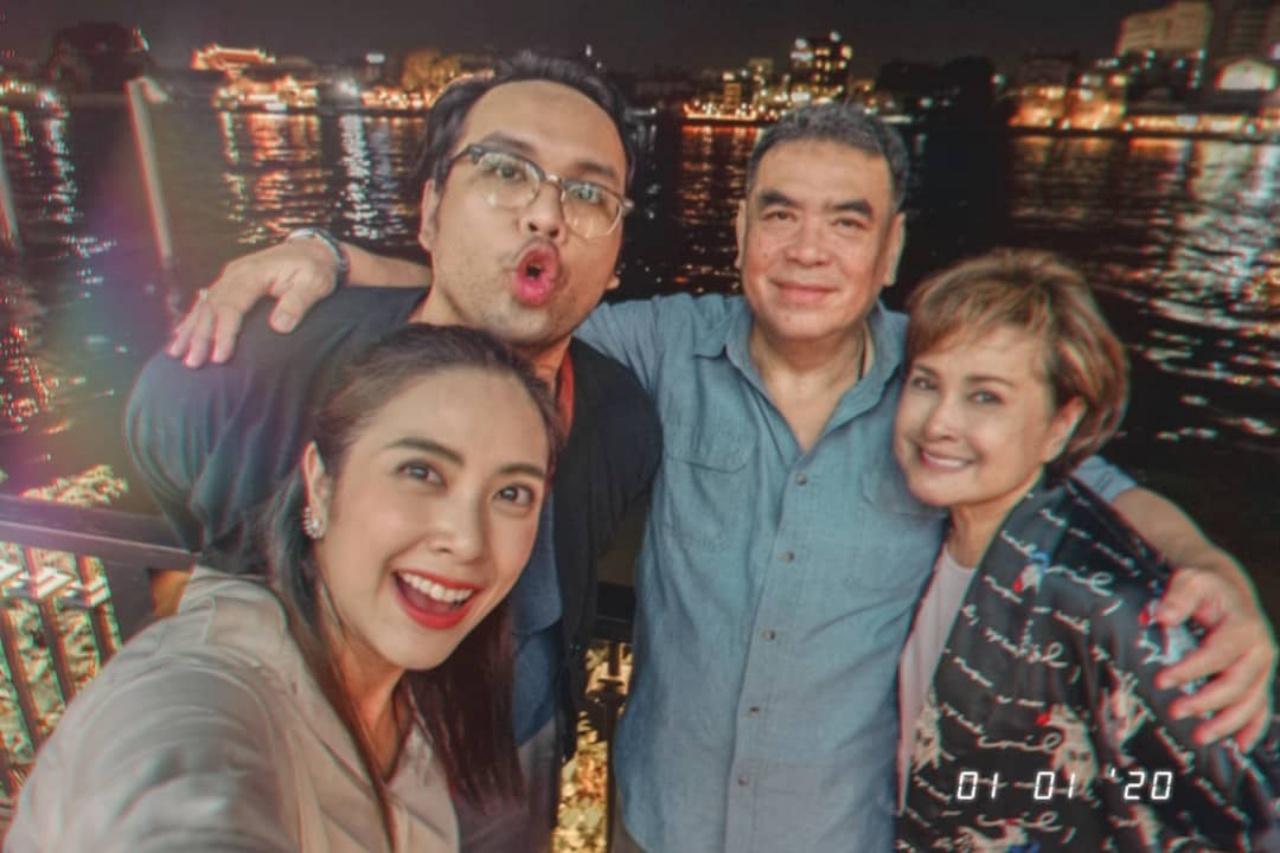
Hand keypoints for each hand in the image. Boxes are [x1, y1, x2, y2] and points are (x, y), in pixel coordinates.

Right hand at [166, 239, 338, 366]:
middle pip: (212, 307)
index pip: (232, 305)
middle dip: (201, 336)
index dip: (224, 332)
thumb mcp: (315, 283)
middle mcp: (236, 273)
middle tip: (193, 363)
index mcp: (254, 273)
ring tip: (176, 354)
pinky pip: (206, 302)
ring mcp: (230, 277)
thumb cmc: (315, 269)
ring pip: (204, 305)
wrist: (311, 250)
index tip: (220, 357)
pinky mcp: (230, 283)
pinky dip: (192, 320)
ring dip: (190, 330)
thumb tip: (279, 326)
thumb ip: (298, 303)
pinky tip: (179, 336)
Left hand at [1155, 567, 1276, 748]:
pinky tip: (1240, 747)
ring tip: (1199, 737)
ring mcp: (1263, 668)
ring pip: (1250, 702)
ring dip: (1226, 723)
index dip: (1190, 670)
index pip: (1216, 654)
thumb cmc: (1204, 588)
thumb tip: (1163, 618)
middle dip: (1205, 701)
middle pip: (1236, 684)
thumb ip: (1177, 597)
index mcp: (1244, 627)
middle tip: (1174, 711)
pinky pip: (1260, 708)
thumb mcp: (1190, 581)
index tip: (1160, 681)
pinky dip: (1252, 728)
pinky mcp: (1260, 679)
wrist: (1228, 591)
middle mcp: (1260, 651)